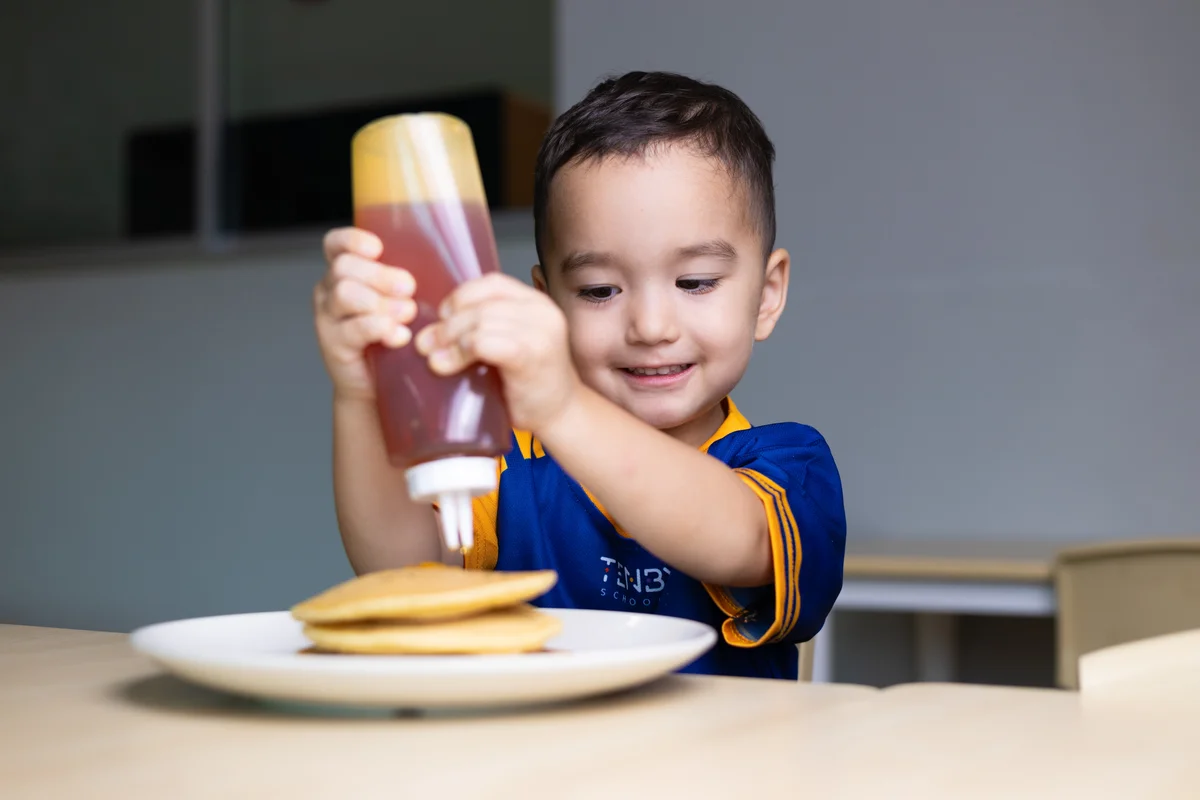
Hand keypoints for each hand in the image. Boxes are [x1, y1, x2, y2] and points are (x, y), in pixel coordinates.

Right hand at [313, 228, 416, 401]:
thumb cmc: (396, 335)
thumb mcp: (401, 300)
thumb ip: (408, 281)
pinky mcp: (334, 345)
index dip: (352, 240)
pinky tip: (399, 336)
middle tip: (409, 289)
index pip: (336, 244)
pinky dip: (379, 328)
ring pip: (345, 294)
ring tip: (407, 314)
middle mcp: (330, 291)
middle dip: (381, 276)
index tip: (378, 249)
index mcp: (345, 273)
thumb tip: (446, 262)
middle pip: (345, 267)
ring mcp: (328, 318)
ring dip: (381, 302)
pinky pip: (353, 329)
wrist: (379, 386)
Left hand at [414, 273, 581, 431]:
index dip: (461, 297)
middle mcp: (542, 311)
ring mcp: (540, 333)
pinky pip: (486, 343)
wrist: (561, 415)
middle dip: (448, 324)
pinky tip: (452, 364)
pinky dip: (463, 352)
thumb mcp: (509, 344)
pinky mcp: (531, 356)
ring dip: (451, 341)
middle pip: (481, 305)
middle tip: (427, 345)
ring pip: (480, 322)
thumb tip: (430, 332)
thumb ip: (483, 328)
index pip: (492, 283)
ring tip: (435, 359)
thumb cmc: (531, 383)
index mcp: (536, 302)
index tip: (443, 318)